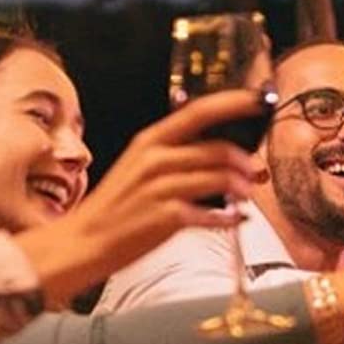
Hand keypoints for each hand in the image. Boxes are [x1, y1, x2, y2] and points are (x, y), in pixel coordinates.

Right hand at [18, 89, 262, 304]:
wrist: (84, 241)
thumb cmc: (116, 206)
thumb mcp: (139, 167)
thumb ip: (174, 155)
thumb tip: (220, 151)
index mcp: (149, 141)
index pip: (199, 111)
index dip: (234, 102)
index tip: (258, 101)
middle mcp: (156, 159)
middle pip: (217, 148)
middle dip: (245, 158)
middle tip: (256, 168)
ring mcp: (162, 188)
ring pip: (220, 178)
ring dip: (242, 187)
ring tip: (247, 194)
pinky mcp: (168, 217)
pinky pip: (212, 213)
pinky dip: (229, 217)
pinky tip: (235, 219)